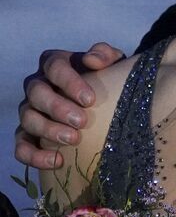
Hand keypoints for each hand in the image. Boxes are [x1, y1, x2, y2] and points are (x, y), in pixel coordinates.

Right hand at [15, 43, 124, 169]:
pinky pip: (21, 146)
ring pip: (27, 118)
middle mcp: (37, 85)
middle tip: (81, 122)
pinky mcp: (26, 135)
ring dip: (48, 130)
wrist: (103, 102)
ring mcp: (29, 110)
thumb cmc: (105, 78)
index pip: (54, 66)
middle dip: (58, 108)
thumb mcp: (112, 62)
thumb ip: (104, 54)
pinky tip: (57, 162)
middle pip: (37, 92)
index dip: (69, 82)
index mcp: (54, 63)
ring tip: (74, 139)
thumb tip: (91, 60)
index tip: (90, 100)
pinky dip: (34, 156)